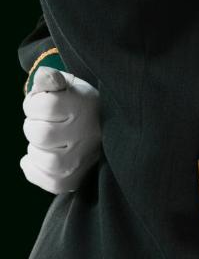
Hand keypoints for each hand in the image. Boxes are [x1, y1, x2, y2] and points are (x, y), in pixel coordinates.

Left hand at [21, 67, 100, 193]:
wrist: (104, 126)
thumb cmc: (77, 103)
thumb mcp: (67, 83)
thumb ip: (51, 78)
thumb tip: (45, 77)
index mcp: (85, 106)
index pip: (41, 106)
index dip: (34, 104)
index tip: (46, 104)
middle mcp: (89, 135)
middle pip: (39, 134)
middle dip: (34, 126)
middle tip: (48, 124)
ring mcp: (85, 159)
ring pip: (47, 160)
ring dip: (37, 150)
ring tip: (47, 142)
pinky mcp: (77, 179)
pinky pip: (50, 182)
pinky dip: (36, 170)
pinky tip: (41, 158)